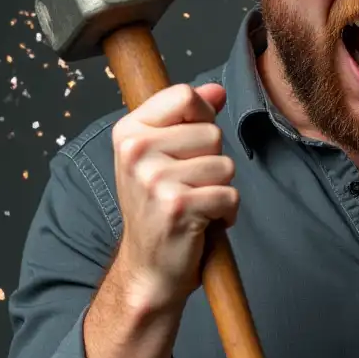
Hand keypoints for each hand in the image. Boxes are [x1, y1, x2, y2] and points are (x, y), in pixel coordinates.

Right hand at [111, 82, 239, 308]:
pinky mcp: (178, 206)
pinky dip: (226, 213)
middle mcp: (136, 152)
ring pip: (225, 165)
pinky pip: (230, 195)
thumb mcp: (163, 156)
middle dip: (212, 162)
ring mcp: (155, 179)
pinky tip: (202, 222)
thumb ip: (189, 117)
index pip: (184, 96)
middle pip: (212, 132)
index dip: (203, 117)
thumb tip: (216, 90)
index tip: (191, 145)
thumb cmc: (158, 209)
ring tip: (194, 204)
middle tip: (187, 186)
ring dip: (220, 189)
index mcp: (128, 132)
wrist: (148, 267)